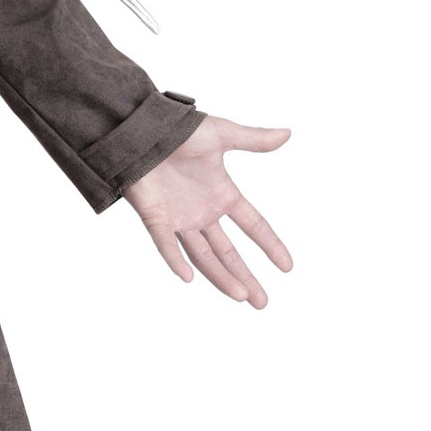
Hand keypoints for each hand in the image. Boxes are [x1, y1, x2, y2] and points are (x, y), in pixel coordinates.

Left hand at [123, 115, 291, 306]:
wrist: (142, 128)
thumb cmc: (179, 129)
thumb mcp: (222, 134)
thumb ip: (254, 140)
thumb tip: (287, 134)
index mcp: (222, 194)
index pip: (253, 225)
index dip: (270, 244)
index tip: (287, 267)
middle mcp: (203, 211)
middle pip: (228, 252)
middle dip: (246, 277)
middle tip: (262, 302)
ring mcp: (179, 217)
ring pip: (203, 256)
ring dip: (221, 277)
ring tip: (241, 297)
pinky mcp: (155, 217)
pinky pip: (166, 244)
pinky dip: (176, 260)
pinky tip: (189, 278)